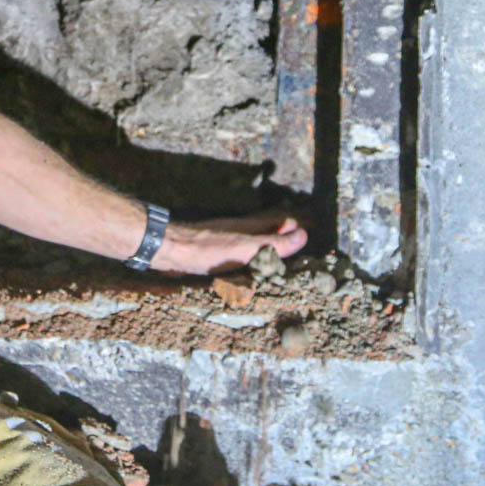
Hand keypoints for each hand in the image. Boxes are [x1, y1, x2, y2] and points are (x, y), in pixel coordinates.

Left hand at [149, 214, 306, 274]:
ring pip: (254, 239)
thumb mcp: (246, 248)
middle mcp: (241, 230)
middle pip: (269, 227)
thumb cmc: (208, 249)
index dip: (297, 224)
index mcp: (251, 228)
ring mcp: (227, 240)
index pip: (281, 221)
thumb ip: (273, 243)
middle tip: (302, 237)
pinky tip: (249, 264)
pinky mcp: (215, 252)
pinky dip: (251, 256)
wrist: (170, 250)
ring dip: (268, 243)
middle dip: (285, 232)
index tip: (314, 227)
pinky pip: (241, 252)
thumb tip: (303, 234)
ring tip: (281, 251)